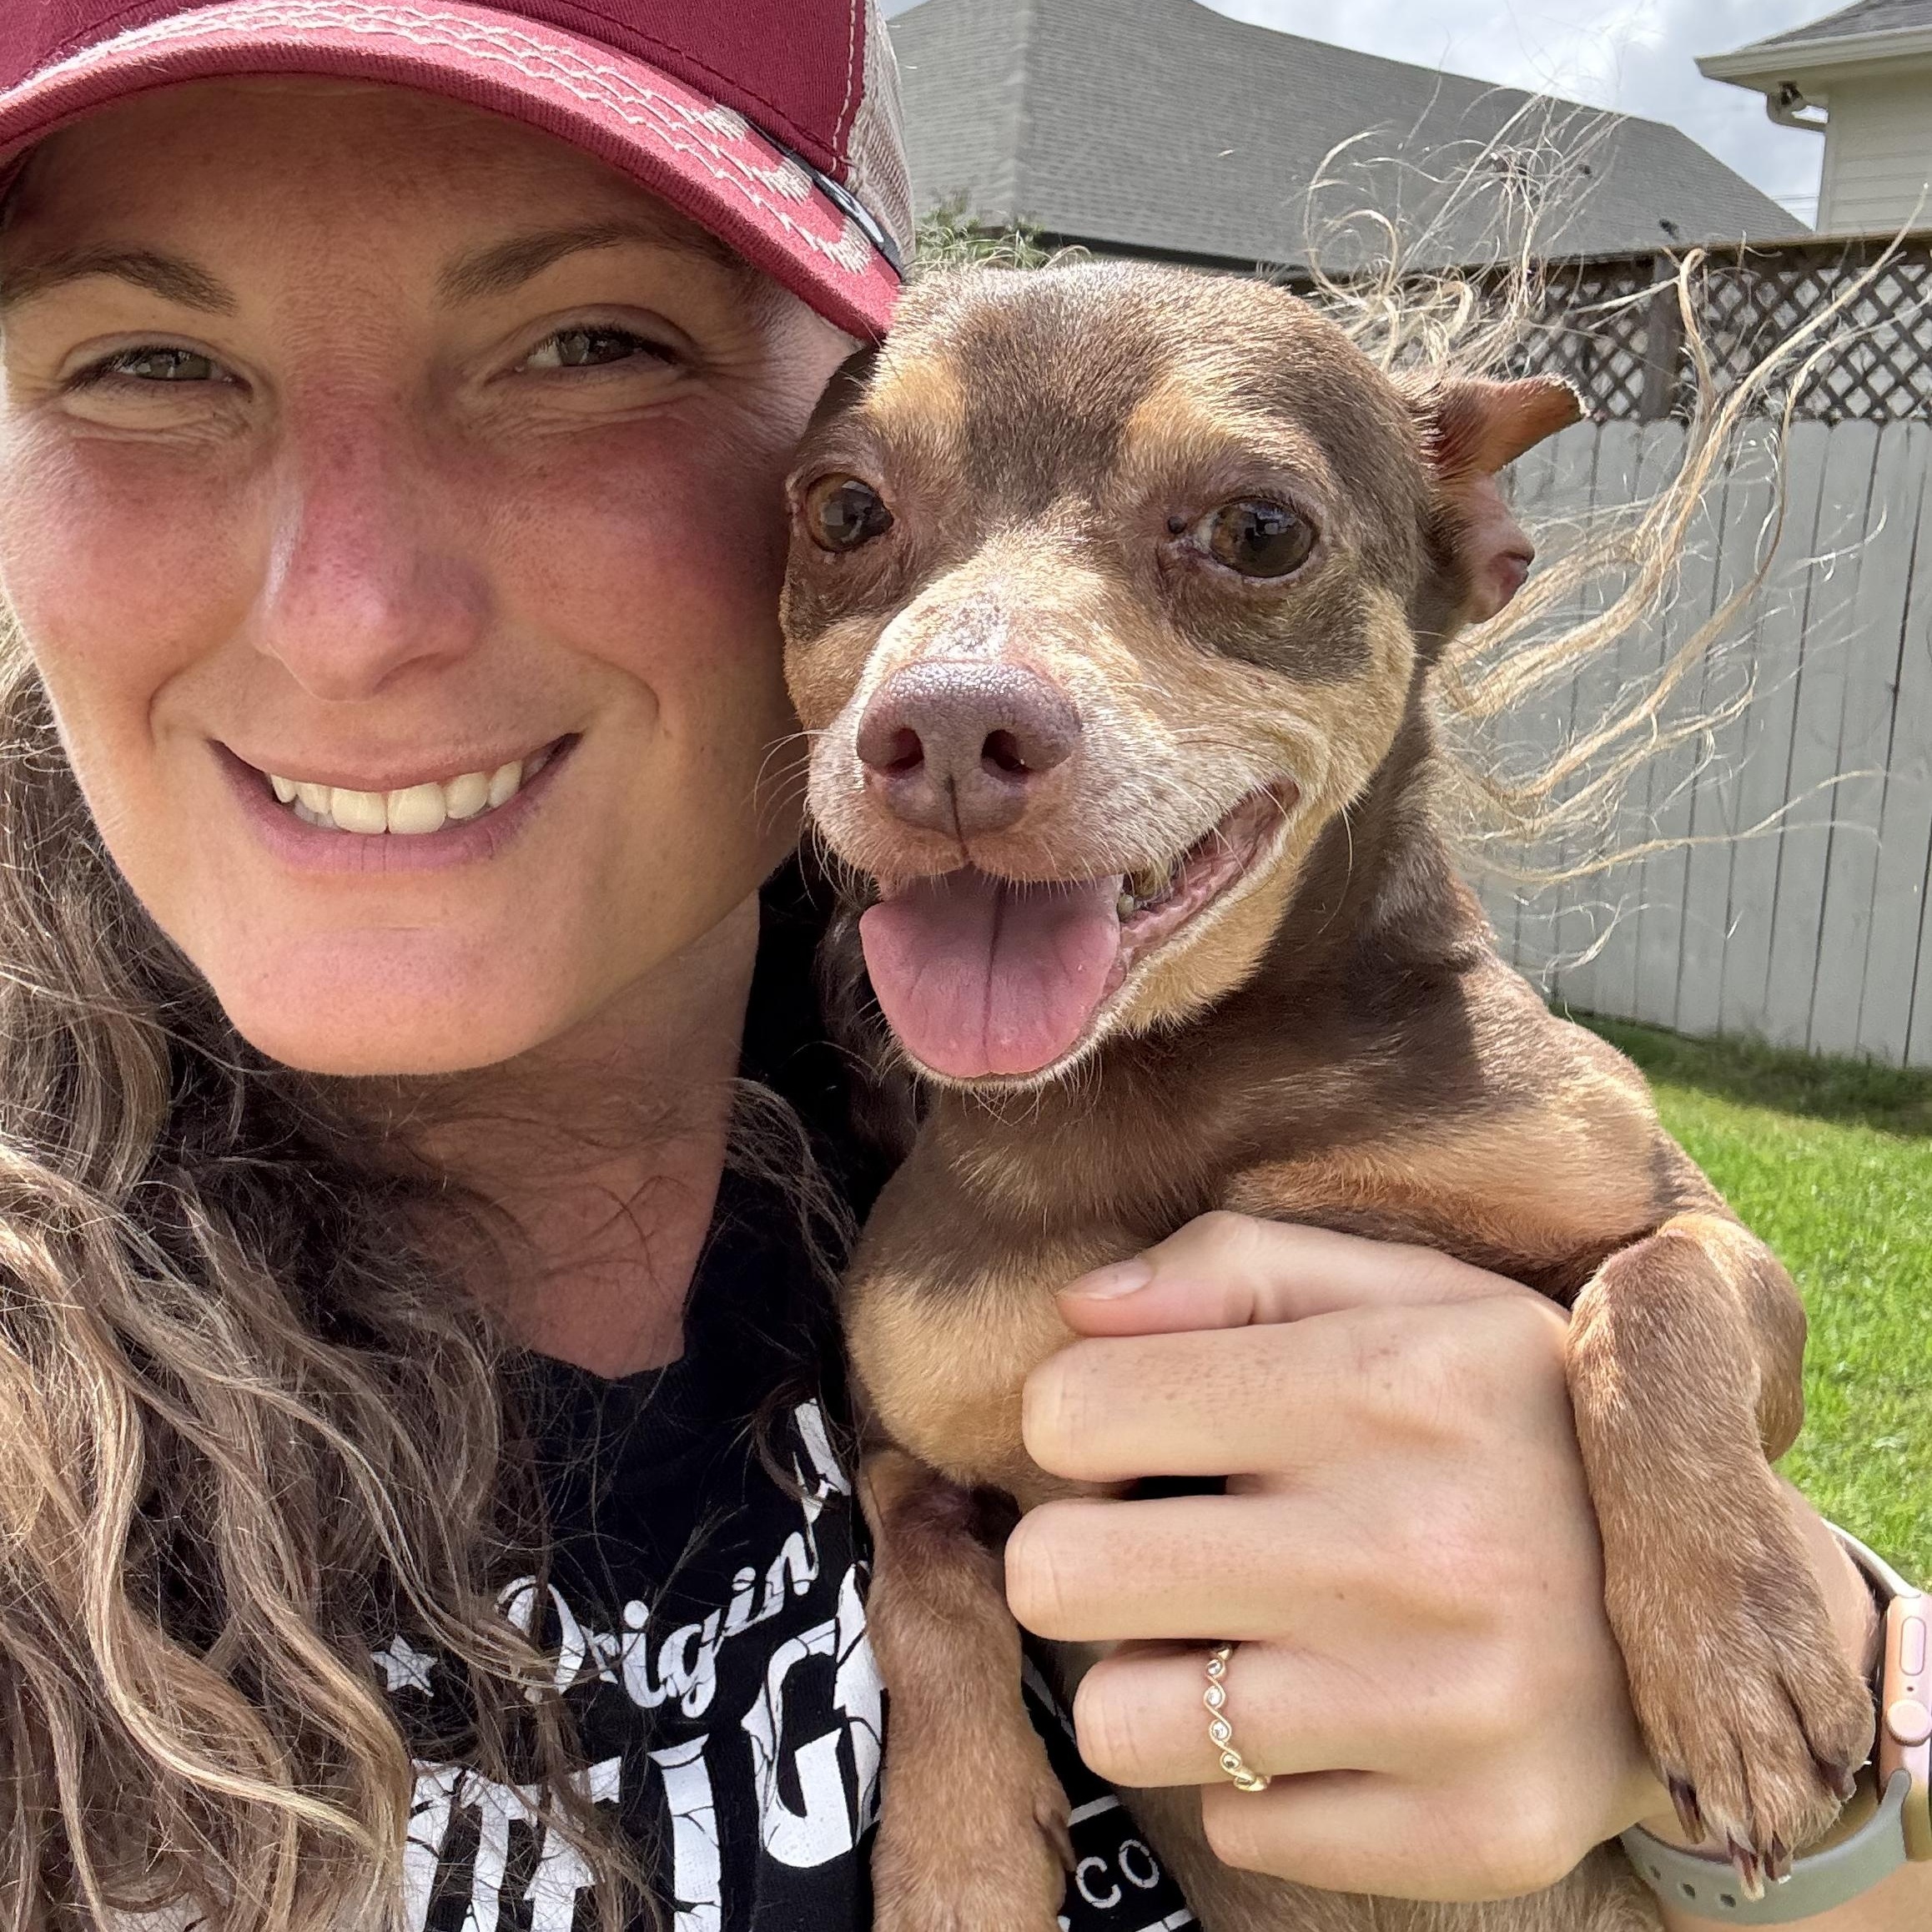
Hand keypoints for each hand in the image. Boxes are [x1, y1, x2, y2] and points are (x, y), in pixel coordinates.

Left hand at [1006, 1212, 1671, 1901]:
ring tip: (1246, 1633)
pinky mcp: (1473, 1833)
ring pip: (1120, 1721)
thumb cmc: (1511, 1423)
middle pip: (1057, 1577)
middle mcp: (1416, 1547)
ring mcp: (1446, 1709)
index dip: (1083, 1424)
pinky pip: (1234, 1824)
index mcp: (1389, 1381)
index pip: (1070, 1412)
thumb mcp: (1409, 1295)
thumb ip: (1235, 1270)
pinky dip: (1267, 1775)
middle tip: (1172, 1545)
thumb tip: (1075, 1307)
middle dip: (1089, 1554)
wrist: (1721, 1607)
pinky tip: (1345, 1715)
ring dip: (1162, 1677)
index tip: (1143, 1440)